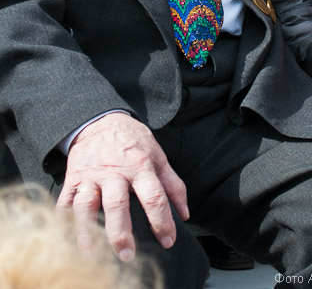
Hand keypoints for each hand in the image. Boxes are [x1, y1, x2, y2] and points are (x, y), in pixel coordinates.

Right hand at [57, 113, 188, 261]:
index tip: (168, 240)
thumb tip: (185, 214)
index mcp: (140, 166)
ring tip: (91, 255)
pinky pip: (65, 201)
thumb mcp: (158, 155)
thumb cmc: (133, 141)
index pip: (154, 196)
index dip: (162, 220)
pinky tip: (67, 238)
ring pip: (87, 205)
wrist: (100, 120)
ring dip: (88, 231)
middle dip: (121, 233)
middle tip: (128, 255)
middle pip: (117, 204)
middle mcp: (114, 172)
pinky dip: (64, 221)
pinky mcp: (73, 178)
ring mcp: (91, 175)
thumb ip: (173, 184)